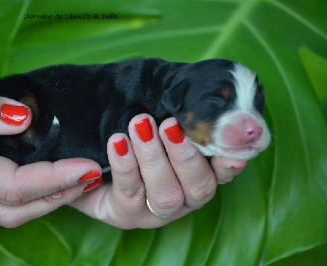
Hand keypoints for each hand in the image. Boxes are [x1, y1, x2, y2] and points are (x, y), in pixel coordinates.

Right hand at [0, 71, 100, 236]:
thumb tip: (25, 120)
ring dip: (45, 200)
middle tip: (91, 178)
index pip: (18, 186)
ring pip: (5, 211)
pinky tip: (41, 177)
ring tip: (75, 180)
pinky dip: (25, 194)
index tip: (89, 167)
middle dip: (59, 198)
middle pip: (17, 210)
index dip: (58, 179)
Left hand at [70, 114, 246, 228]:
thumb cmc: (135, 138)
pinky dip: (126, 165)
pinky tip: (118, 142)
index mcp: (198, 177)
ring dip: (154, 158)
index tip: (232, 146)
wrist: (94, 165)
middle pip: (199, 187)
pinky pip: (129, 193)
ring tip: (139, 125)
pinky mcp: (127, 216)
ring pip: (166, 194)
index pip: (222, 173)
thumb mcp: (157, 124)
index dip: (229, 163)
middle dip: (185, 155)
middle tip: (169, 124)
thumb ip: (179, 118)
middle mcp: (184, 198)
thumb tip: (203, 101)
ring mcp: (156, 211)